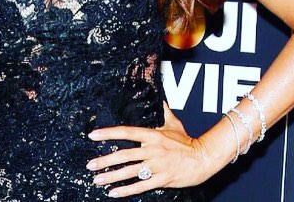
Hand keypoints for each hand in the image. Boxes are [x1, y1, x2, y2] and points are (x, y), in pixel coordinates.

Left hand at [86, 102, 209, 197]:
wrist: (203, 158)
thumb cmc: (187, 142)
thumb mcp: (174, 124)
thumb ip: (164, 112)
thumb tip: (161, 101)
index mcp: (152, 135)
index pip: (126, 132)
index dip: (108, 133)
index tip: (93, 135)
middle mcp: (152, 150)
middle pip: (124, 155)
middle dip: (105, 160)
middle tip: (90, 164)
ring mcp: (156, 166)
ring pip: (129, 172)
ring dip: (112, 176)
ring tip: (97, 180)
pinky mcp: (162, 180)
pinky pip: (141, 186)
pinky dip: (126, 190)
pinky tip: (114, 192)